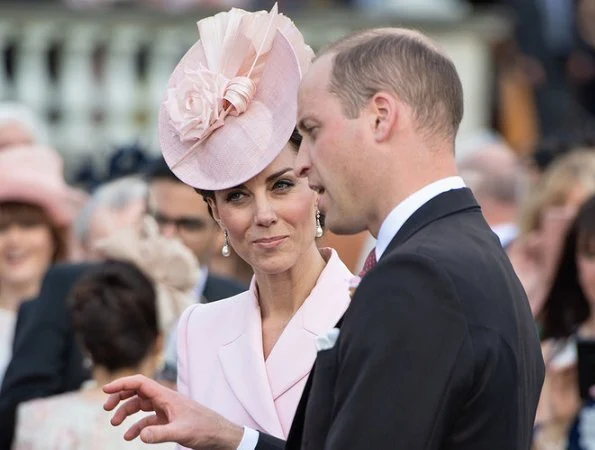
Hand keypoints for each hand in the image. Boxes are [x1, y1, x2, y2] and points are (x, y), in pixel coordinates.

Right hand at [103, 374, 243, 449]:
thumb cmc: (205, 429)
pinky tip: (129, 436)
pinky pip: (148, 420)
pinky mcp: (169, 420)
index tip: (105, 390)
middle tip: (106, 408)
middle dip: (120, 397)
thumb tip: (139, 435)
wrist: (220, 435)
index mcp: (167, 396)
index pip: (140, 383)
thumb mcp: (181, 432)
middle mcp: (165, 400)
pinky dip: (137, 426)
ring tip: (114, 424)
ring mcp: (166, 409)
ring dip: (126, 412)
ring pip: (140, 405)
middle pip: (137, 392)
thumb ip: (159, 434)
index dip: (122, 383)